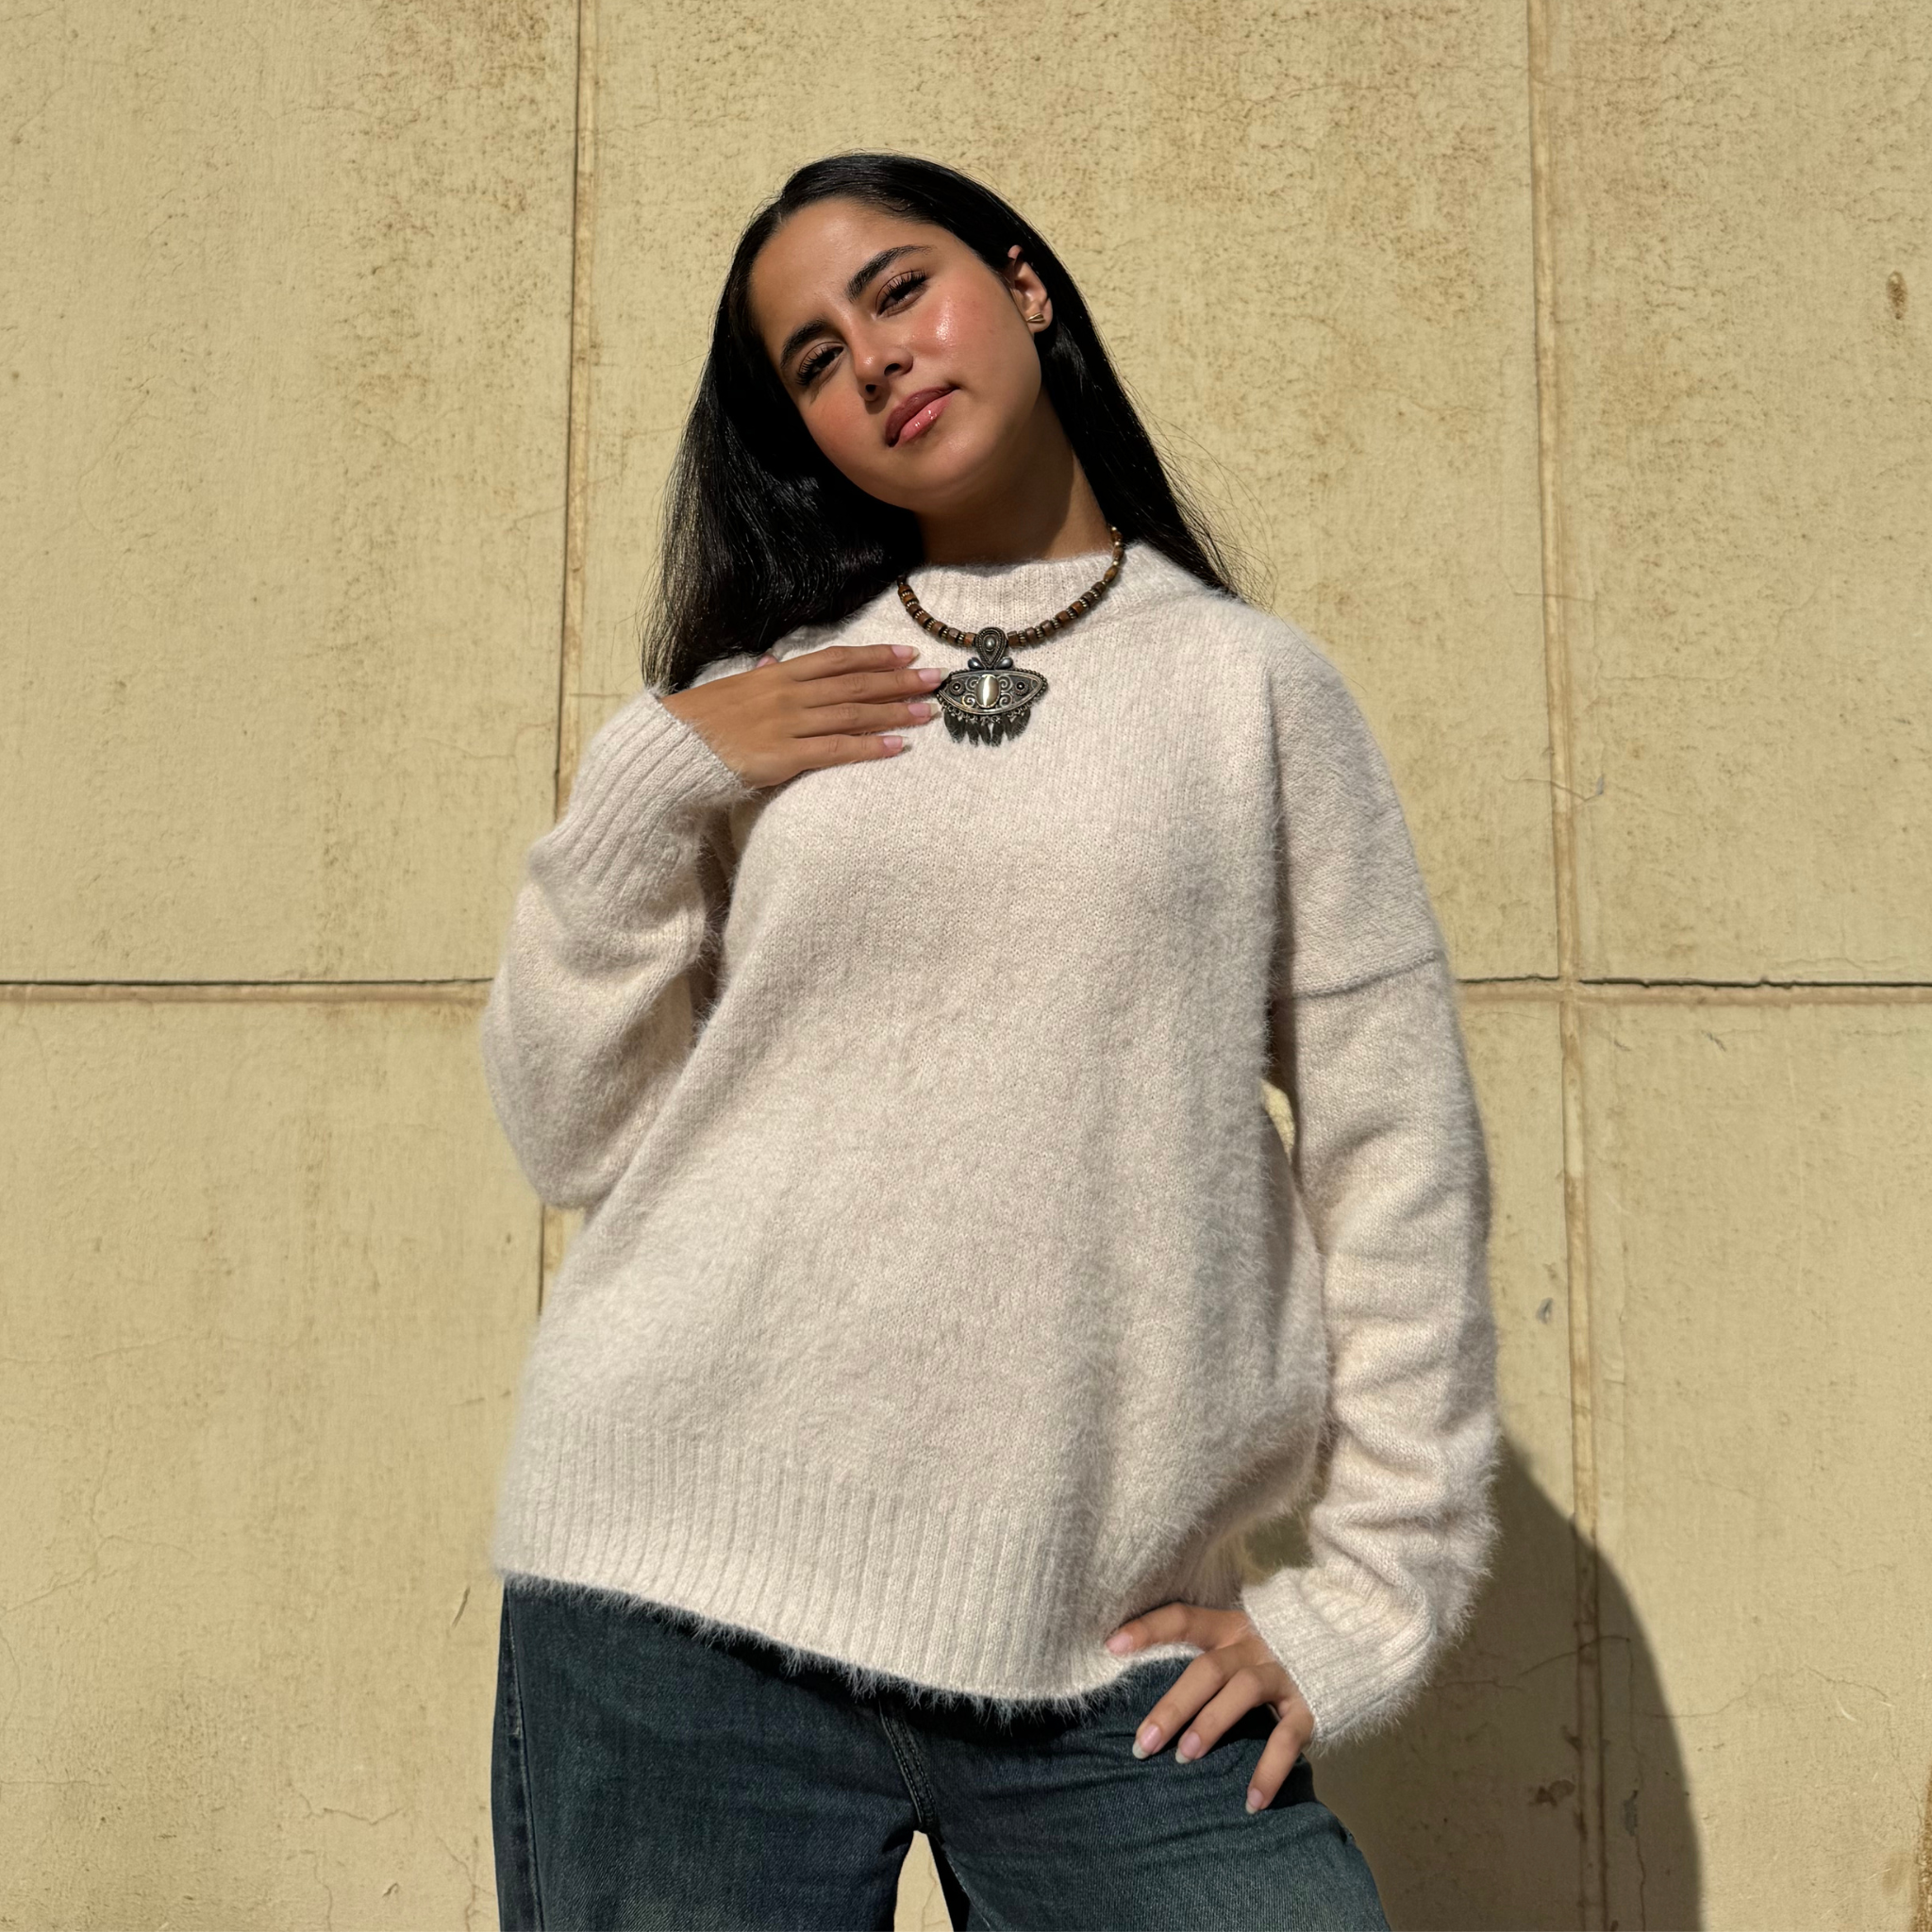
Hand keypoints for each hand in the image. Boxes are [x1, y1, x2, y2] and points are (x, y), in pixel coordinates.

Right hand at [658, 643, 946, 788]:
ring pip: (852, 714)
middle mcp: (789, 694)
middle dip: (899, 681)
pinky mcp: (785, 756)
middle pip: (854, 684)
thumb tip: (771, 665)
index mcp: (778, 675)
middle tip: (936, 678)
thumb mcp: (732, 689)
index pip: (837, 659)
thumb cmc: (702, 721)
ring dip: (894, 712)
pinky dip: (868, 747)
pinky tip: (896, 746)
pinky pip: (835, 750)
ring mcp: (788, 724)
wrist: (675, 749)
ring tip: (928, 712)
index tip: (907, 653)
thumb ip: (758, 678)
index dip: (875, 655)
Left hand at [1103, 1603, 1314, 1814]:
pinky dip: (1269, 1770)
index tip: (1111, 1646)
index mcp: (1229, 1626)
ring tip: (1185, 1758)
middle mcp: (1255, 1644)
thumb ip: (1201, 1661)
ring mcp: (1283, 1672)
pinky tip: (1251, 1801)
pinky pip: (1287, 1737)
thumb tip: (1144, 1696)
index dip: (1149, 1628)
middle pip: (1208, 1668)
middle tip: (1142, 1744)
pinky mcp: (1310, 1705)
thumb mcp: (1235, 1646)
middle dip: (1172, 1706)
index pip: (1184, 1618)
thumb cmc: (1268, 1656)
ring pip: (1243, 1690)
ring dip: (1211, 1724)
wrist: (1343, 1648)